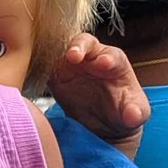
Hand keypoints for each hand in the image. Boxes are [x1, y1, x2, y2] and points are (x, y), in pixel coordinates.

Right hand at [49, 34, 149, 158]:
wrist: (103, 124)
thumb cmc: (122, 112)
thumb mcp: (135, 114)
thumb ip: (136, 112)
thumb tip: (133, 116)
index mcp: (114, 62)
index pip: (111, 55)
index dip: (107, 57)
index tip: (104, 63)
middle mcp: (92, 58)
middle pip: (84, 43)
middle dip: (79, 47)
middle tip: (73, 56)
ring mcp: (71, 65)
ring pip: (61, 50)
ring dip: (55, 55)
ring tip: (50, 66)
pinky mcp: (55, 76)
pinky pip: (46, 66)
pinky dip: (39, 66)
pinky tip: (31, 70)